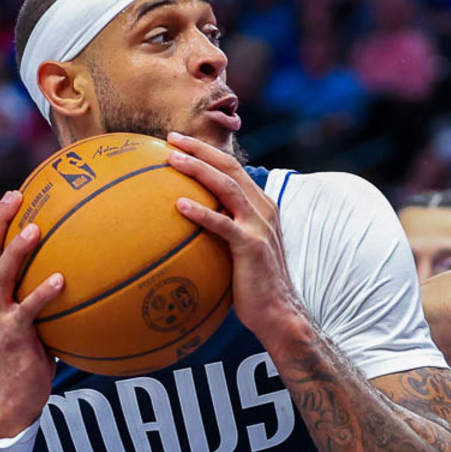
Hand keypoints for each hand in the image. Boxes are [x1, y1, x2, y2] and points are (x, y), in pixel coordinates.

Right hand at [0, 191, 63, 437]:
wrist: (13, 401)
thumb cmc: (31, 361)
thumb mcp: (36, 323)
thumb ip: (47, 299)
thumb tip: (82, 276)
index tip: (15, 194)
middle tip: (16, 195)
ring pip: (1, 275)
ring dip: (17, 250)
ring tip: (36, 228)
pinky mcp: (12, 337)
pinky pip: (27, 310)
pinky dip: (42, 293)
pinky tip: (61, 279)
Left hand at [166, 132, 308, 342]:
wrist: (279, 313)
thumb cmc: (254, 287)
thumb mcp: (242, 251)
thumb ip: (225, 231)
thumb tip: (191, 226)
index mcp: (262, 207)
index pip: (233, 169)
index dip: (207, 152)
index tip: (180, 143)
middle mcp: (263, 210)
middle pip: (230, 168)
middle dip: (200, 149)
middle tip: (171, 138)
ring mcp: (259, 227)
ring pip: (227, 187)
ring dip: (199, 169)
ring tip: (173, 160)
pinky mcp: (252, 246)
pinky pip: (223, 224)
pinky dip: (202, 212)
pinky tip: (179, 204)